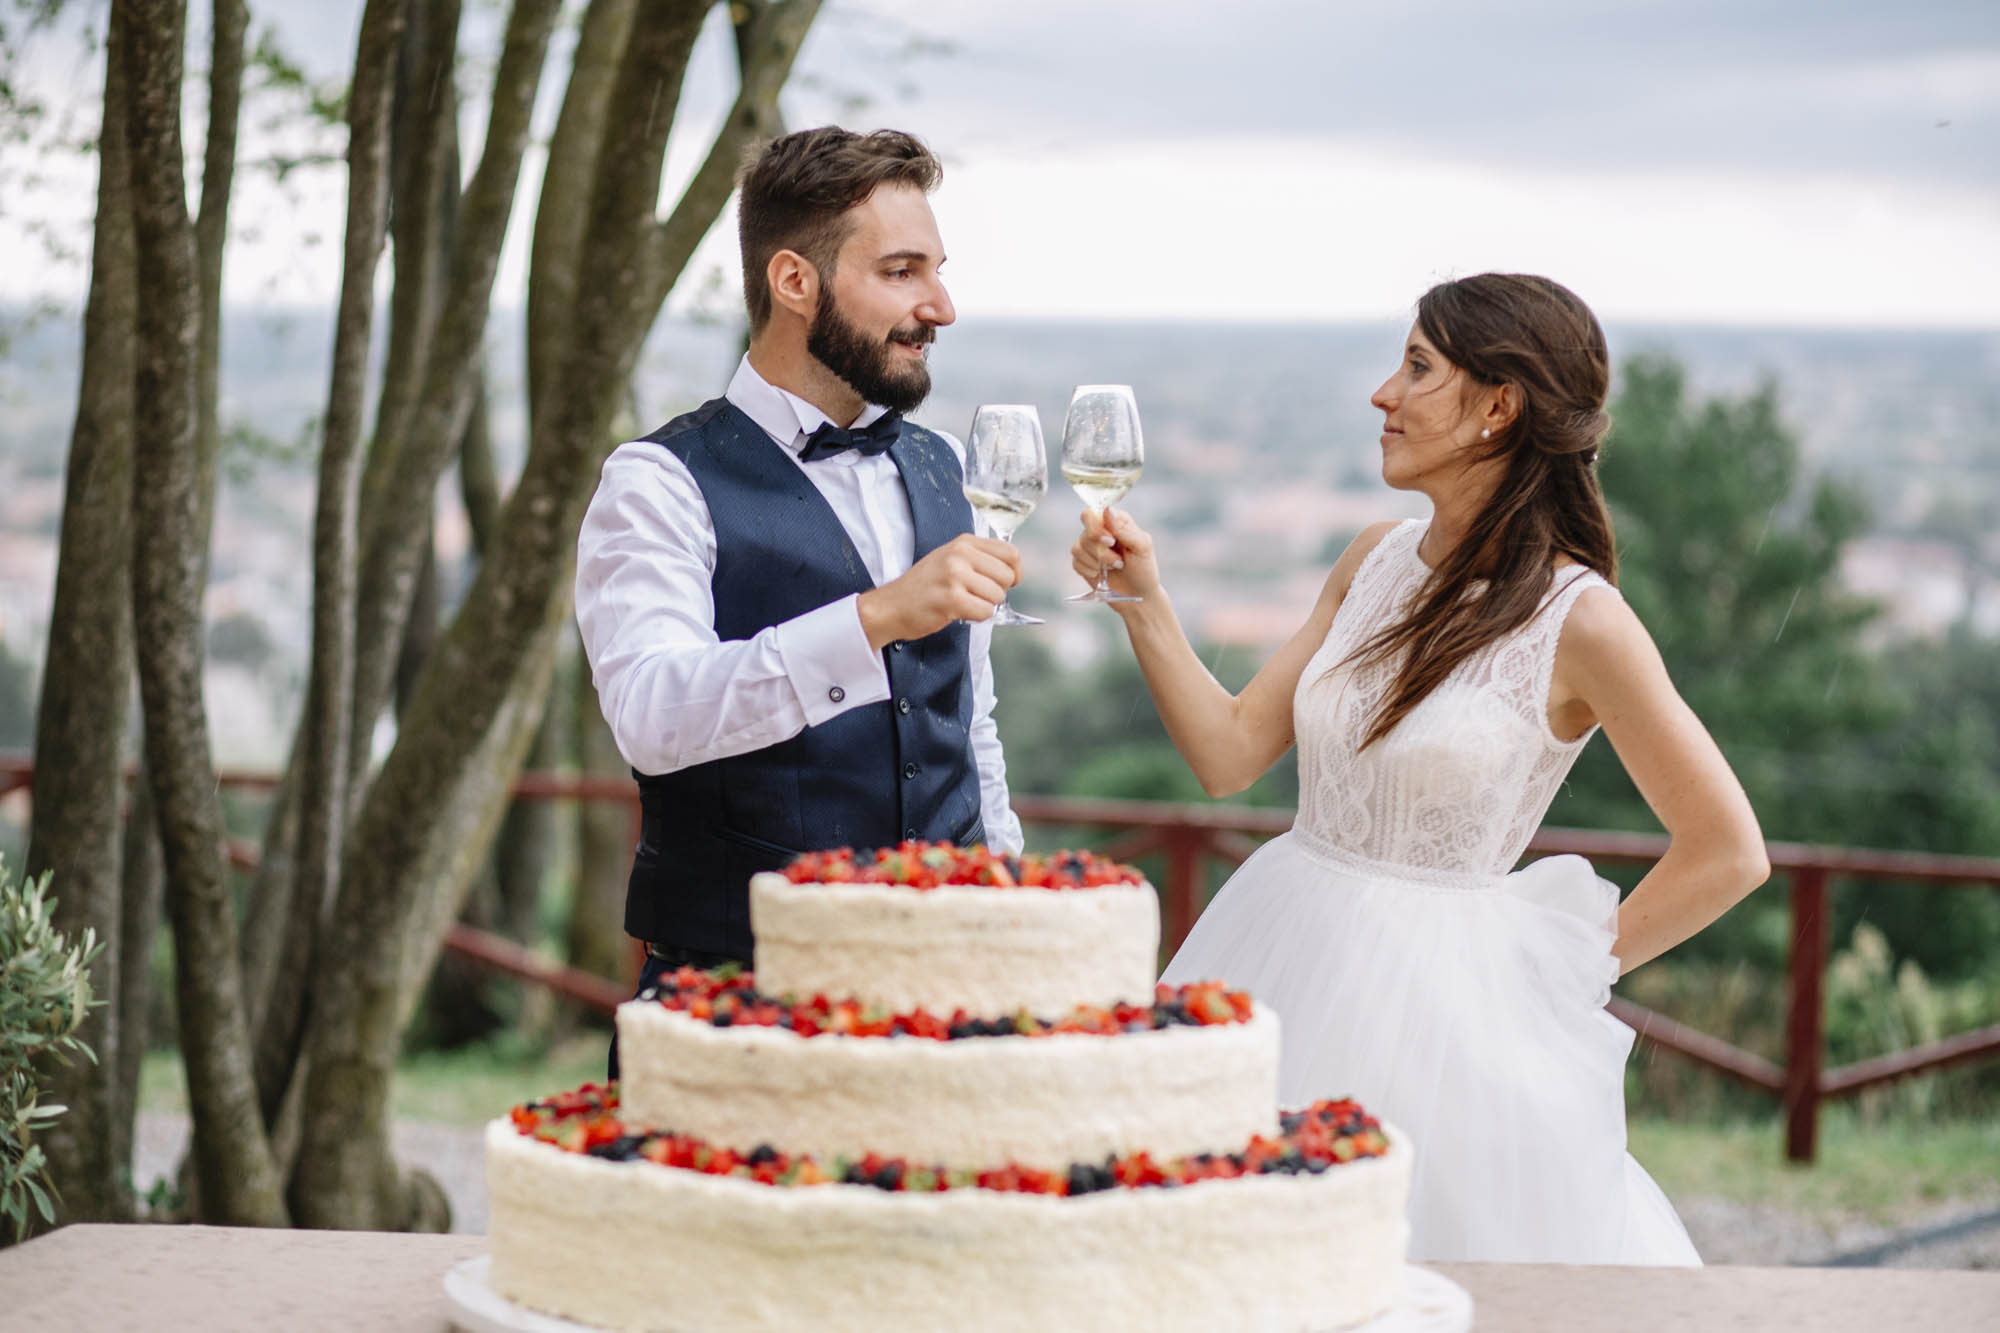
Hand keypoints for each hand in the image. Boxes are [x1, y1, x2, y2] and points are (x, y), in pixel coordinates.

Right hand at [857, 534, 1020, 648]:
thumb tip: (1012, 570)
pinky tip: (959, 612)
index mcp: (963, 542)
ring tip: (963, 603)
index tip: (1005, 583)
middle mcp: (960, 554)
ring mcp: (955, 575)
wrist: (891, 606)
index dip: (1015, 572)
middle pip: (1007, 576)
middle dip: (998, 592)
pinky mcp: (951, 599)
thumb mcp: (949, 559)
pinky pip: (985, 611)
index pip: (1010, 553)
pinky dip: (977, 617)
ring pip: (997, 596)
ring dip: (985, 605)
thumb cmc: (923, 586)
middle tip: (976, 595)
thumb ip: (978, 559)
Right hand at [1070, 507, 1158, 601]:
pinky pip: (1076, 563)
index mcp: (1115, 521)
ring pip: (1078, 548)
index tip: (1112, 541)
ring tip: (1116, 567)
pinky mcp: (1083, 563)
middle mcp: (1100, 531)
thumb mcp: (1142, 547)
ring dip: (1098, 562)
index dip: (1097, 527)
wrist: (1138, 595)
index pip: (1093, 513)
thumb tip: (1107, 510)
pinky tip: (1104, 574)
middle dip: (1100, 549)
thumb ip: (1125, 528)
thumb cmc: (1144, 569)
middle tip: (1117, 561)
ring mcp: (1089, 547)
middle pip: (1085, 531)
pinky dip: (1091, 570)